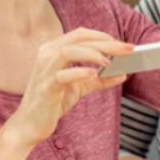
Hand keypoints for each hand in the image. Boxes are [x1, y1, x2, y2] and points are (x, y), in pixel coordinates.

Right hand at [5, 27, 133, 146]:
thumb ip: (99, 80)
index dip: (103, 36)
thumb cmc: (53, 102)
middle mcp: (47, 54)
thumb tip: (123, 74)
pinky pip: (62, 75)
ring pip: (69, 52)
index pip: (81, 34)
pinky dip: (79, 72)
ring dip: (93, 54)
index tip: (123, 44)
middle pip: (79, 40)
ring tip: (110, 62)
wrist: (30, 125)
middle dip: (107, 43)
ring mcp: (44, 70)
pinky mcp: (45, 87)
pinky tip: (94, 74)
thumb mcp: (79, 88)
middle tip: (129, 49)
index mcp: (54, 49)